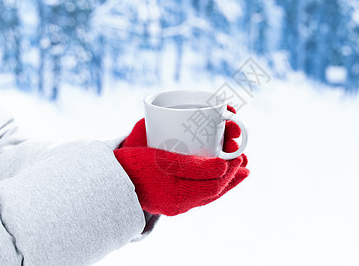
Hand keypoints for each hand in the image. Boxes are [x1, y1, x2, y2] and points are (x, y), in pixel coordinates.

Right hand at [114, 106, 248, 215]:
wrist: (114, 183)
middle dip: (232, 174)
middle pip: (212, 189)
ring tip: (244, 172)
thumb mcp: (157, 154)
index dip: (226, 166)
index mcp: (173, 187)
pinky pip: (201, 199)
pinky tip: (225, 182)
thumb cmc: (134, 163)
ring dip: (229, 183)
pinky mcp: (174, 205)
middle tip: (243, 159)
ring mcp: (176, 205)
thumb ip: (188, 160)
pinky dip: (216, 189)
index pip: (208, 178)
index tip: (236, 152)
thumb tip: (220, 164)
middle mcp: (177, 200)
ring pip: (209, 195)